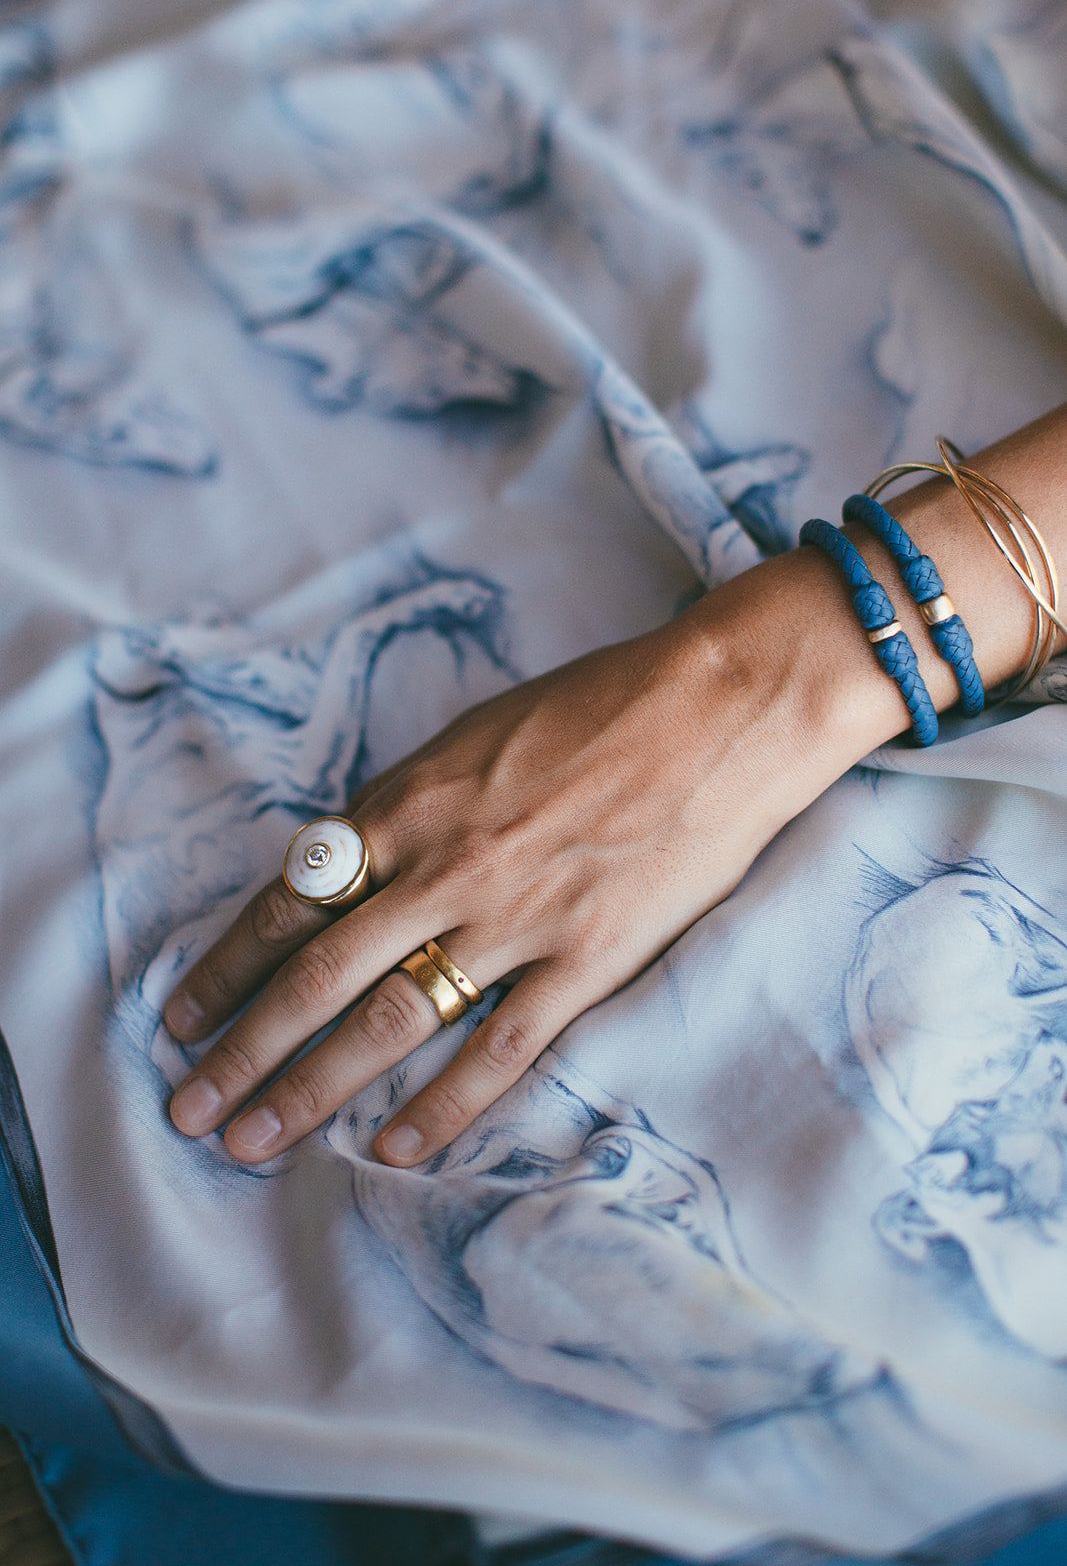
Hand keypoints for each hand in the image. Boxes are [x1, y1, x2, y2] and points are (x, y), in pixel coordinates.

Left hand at [163, 548, 903, 1167]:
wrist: (718, 710)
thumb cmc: (600, 706)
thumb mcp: (476, 738)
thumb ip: (412, 808)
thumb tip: (357, 865)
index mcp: (410, 805)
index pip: (292, 898)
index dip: (229, 963)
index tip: (182, 1015)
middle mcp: (443, 867)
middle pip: (317, 974)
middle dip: (243, 1048)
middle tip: (188, 1108)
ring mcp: (513, 918)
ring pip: (389, 1019)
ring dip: (313, 1087)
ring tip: (253, 1141)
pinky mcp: (586, 959)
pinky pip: (499, 1048)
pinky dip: (443, 1106)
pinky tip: (393, 1149)